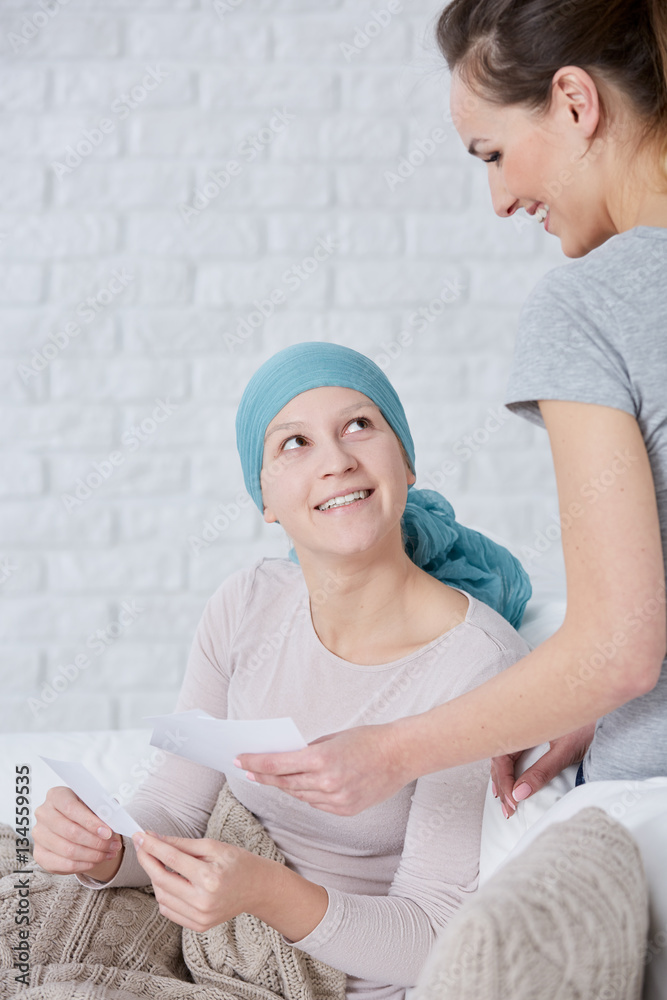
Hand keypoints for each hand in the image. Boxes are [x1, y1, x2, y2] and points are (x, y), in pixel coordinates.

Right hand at [32, 785, 123, 878]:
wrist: (74, 824)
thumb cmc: (85, 811)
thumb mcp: (94, 804)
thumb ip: (102, 808)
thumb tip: (113, 817)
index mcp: (56, 795)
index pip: (71, 808)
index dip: (91, 822)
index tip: (108, 832)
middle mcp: (43, 814)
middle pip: (70, 832)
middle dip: (96, 841)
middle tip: (113, 845)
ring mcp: (39, 835)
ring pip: (68, 850)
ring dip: (93, 855)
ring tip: (108, 853)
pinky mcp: (39, 854)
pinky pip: (63, 864)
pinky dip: (83, 865)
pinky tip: (96, 861)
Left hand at [132, 831, 260, 932]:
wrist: (257, 888)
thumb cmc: (237, 862)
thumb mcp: (213, 846)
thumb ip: (182, 844)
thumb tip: (154, 838)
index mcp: (210, 878)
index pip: (171, 859)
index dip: (152, 846)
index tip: (140, 835)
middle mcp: (203, 901)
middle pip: (162, 880)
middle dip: (147, 860)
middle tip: (142, 846)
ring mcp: (200, 917)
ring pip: (162, 897)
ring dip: (155, 877)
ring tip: (158, 862)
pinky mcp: (199, 926)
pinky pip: (169, 911)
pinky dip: (164, 894)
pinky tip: (169, 881)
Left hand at [235, 723, 410, 815]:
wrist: (401, 755)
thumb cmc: (368, 739)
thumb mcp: (333, 737)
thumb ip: (309, 750)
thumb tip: (287, 758)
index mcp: (322, 759)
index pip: (278, 764)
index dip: (256, 763)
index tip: (240, 760)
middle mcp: (327, 783)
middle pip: (284, 783)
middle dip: (263, 776)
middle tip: (248, 771)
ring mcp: (336, 800)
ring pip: (300, 796)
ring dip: (285, 786)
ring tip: (272, 778)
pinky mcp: (345, 810)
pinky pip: (317, 804)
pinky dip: (308, 795)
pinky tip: (303, 786)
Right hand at [491, 722, 595, 817]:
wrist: (604, 709)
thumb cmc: (588, 724)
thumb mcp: (565, 750)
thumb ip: (543, 771)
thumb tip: (521, 792)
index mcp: (522, 723)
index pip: (501, 756)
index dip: (504, 780)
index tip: (513, 800)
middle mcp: (520, 724)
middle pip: (499, 757)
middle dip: (502, 784)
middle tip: (508, 808)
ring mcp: (524, 727)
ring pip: (503, 755)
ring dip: (503, 778)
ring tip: (505, 800)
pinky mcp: (531, 732)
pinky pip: (513, 751)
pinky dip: (509, 769)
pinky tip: (508, 780)